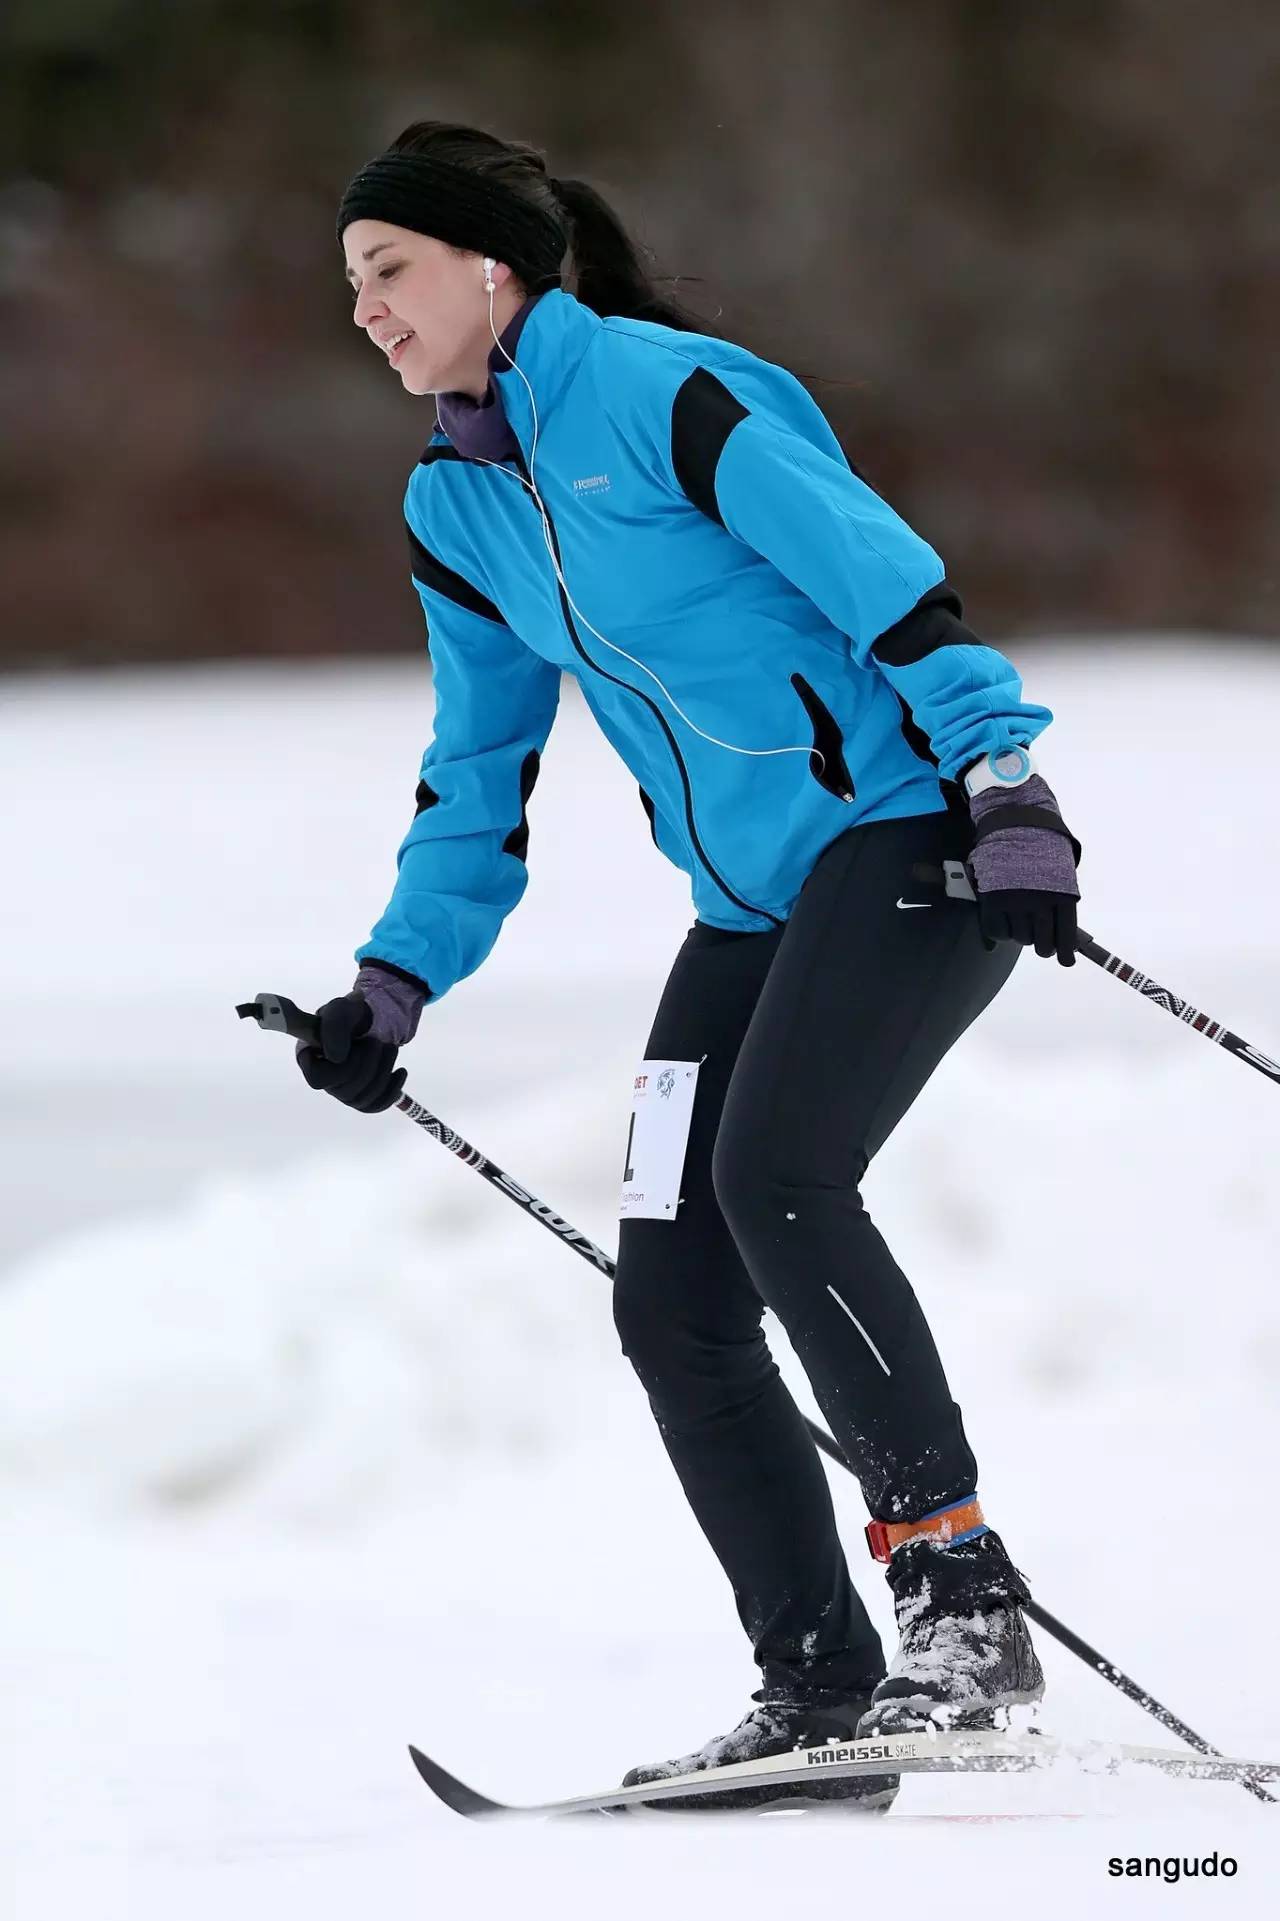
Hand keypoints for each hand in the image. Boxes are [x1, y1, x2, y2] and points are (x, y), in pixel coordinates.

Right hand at [295, 991, 407, 1112]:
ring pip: (363, 1099)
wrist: (367, 1022)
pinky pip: (376, 1105)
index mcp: (308, 1059)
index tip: (354, 1043)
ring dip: (383, 1071)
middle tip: (377, 1041)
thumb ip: (334, 1027)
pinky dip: (392, 1090)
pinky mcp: (361, 1098)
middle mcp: (322, 1080)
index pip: (318, 1079)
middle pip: (346, 1091)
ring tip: (390, 1048)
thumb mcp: (340, 1010)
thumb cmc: (348, 1015)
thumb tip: (337, 1058)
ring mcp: (342, 1092)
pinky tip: (400, 1071)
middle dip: (368, 1064)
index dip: (341, 1066)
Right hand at [967, 771, 1081, 968]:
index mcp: (1063, 896)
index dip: (1066, 953)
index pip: (1066, 936)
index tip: (1065, 960)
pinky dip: (1000, 932)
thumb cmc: (1043, 844)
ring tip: (1020, 921)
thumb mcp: (1063, 870)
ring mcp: (1015, 904)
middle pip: (1042, 944)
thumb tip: (1061, 930)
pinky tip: (1004, 923)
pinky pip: (996, 931)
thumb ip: (1062, 898)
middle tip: (1041, 942)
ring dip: (1021, 935)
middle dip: (1043, 946)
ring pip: (1020, 939)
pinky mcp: (992, 901)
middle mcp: (1040, 904)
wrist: (1016, 820)